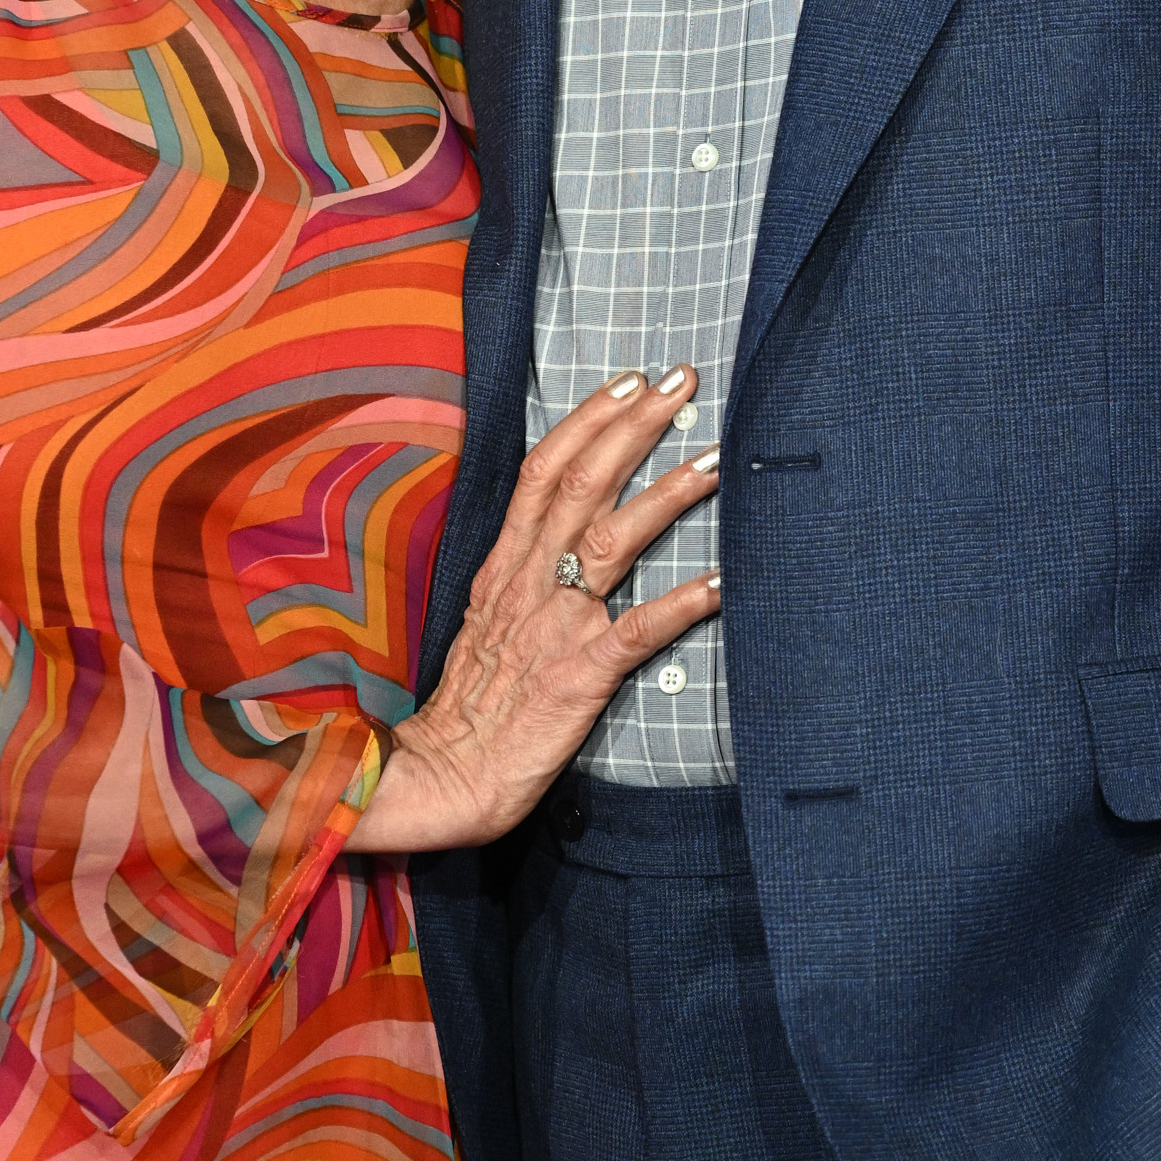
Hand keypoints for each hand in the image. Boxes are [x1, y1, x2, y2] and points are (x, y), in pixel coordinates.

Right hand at [354, 367, 718, 854]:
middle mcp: (527, 583)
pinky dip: (681, 604)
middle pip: (583, 484)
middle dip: (636, 427)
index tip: (628, 381)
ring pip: (612, 539)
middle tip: (683, 382)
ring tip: (715, 460)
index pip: (542, 472)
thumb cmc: (470, 708)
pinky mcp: (579, 676)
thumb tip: (560, 540)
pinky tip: (721, 583)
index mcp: (503, 568)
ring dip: (667, 495)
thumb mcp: (485, 624)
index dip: (587, 421)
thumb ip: (521, 577)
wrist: (439, 778)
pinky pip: (637, 632)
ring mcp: (554, 626)